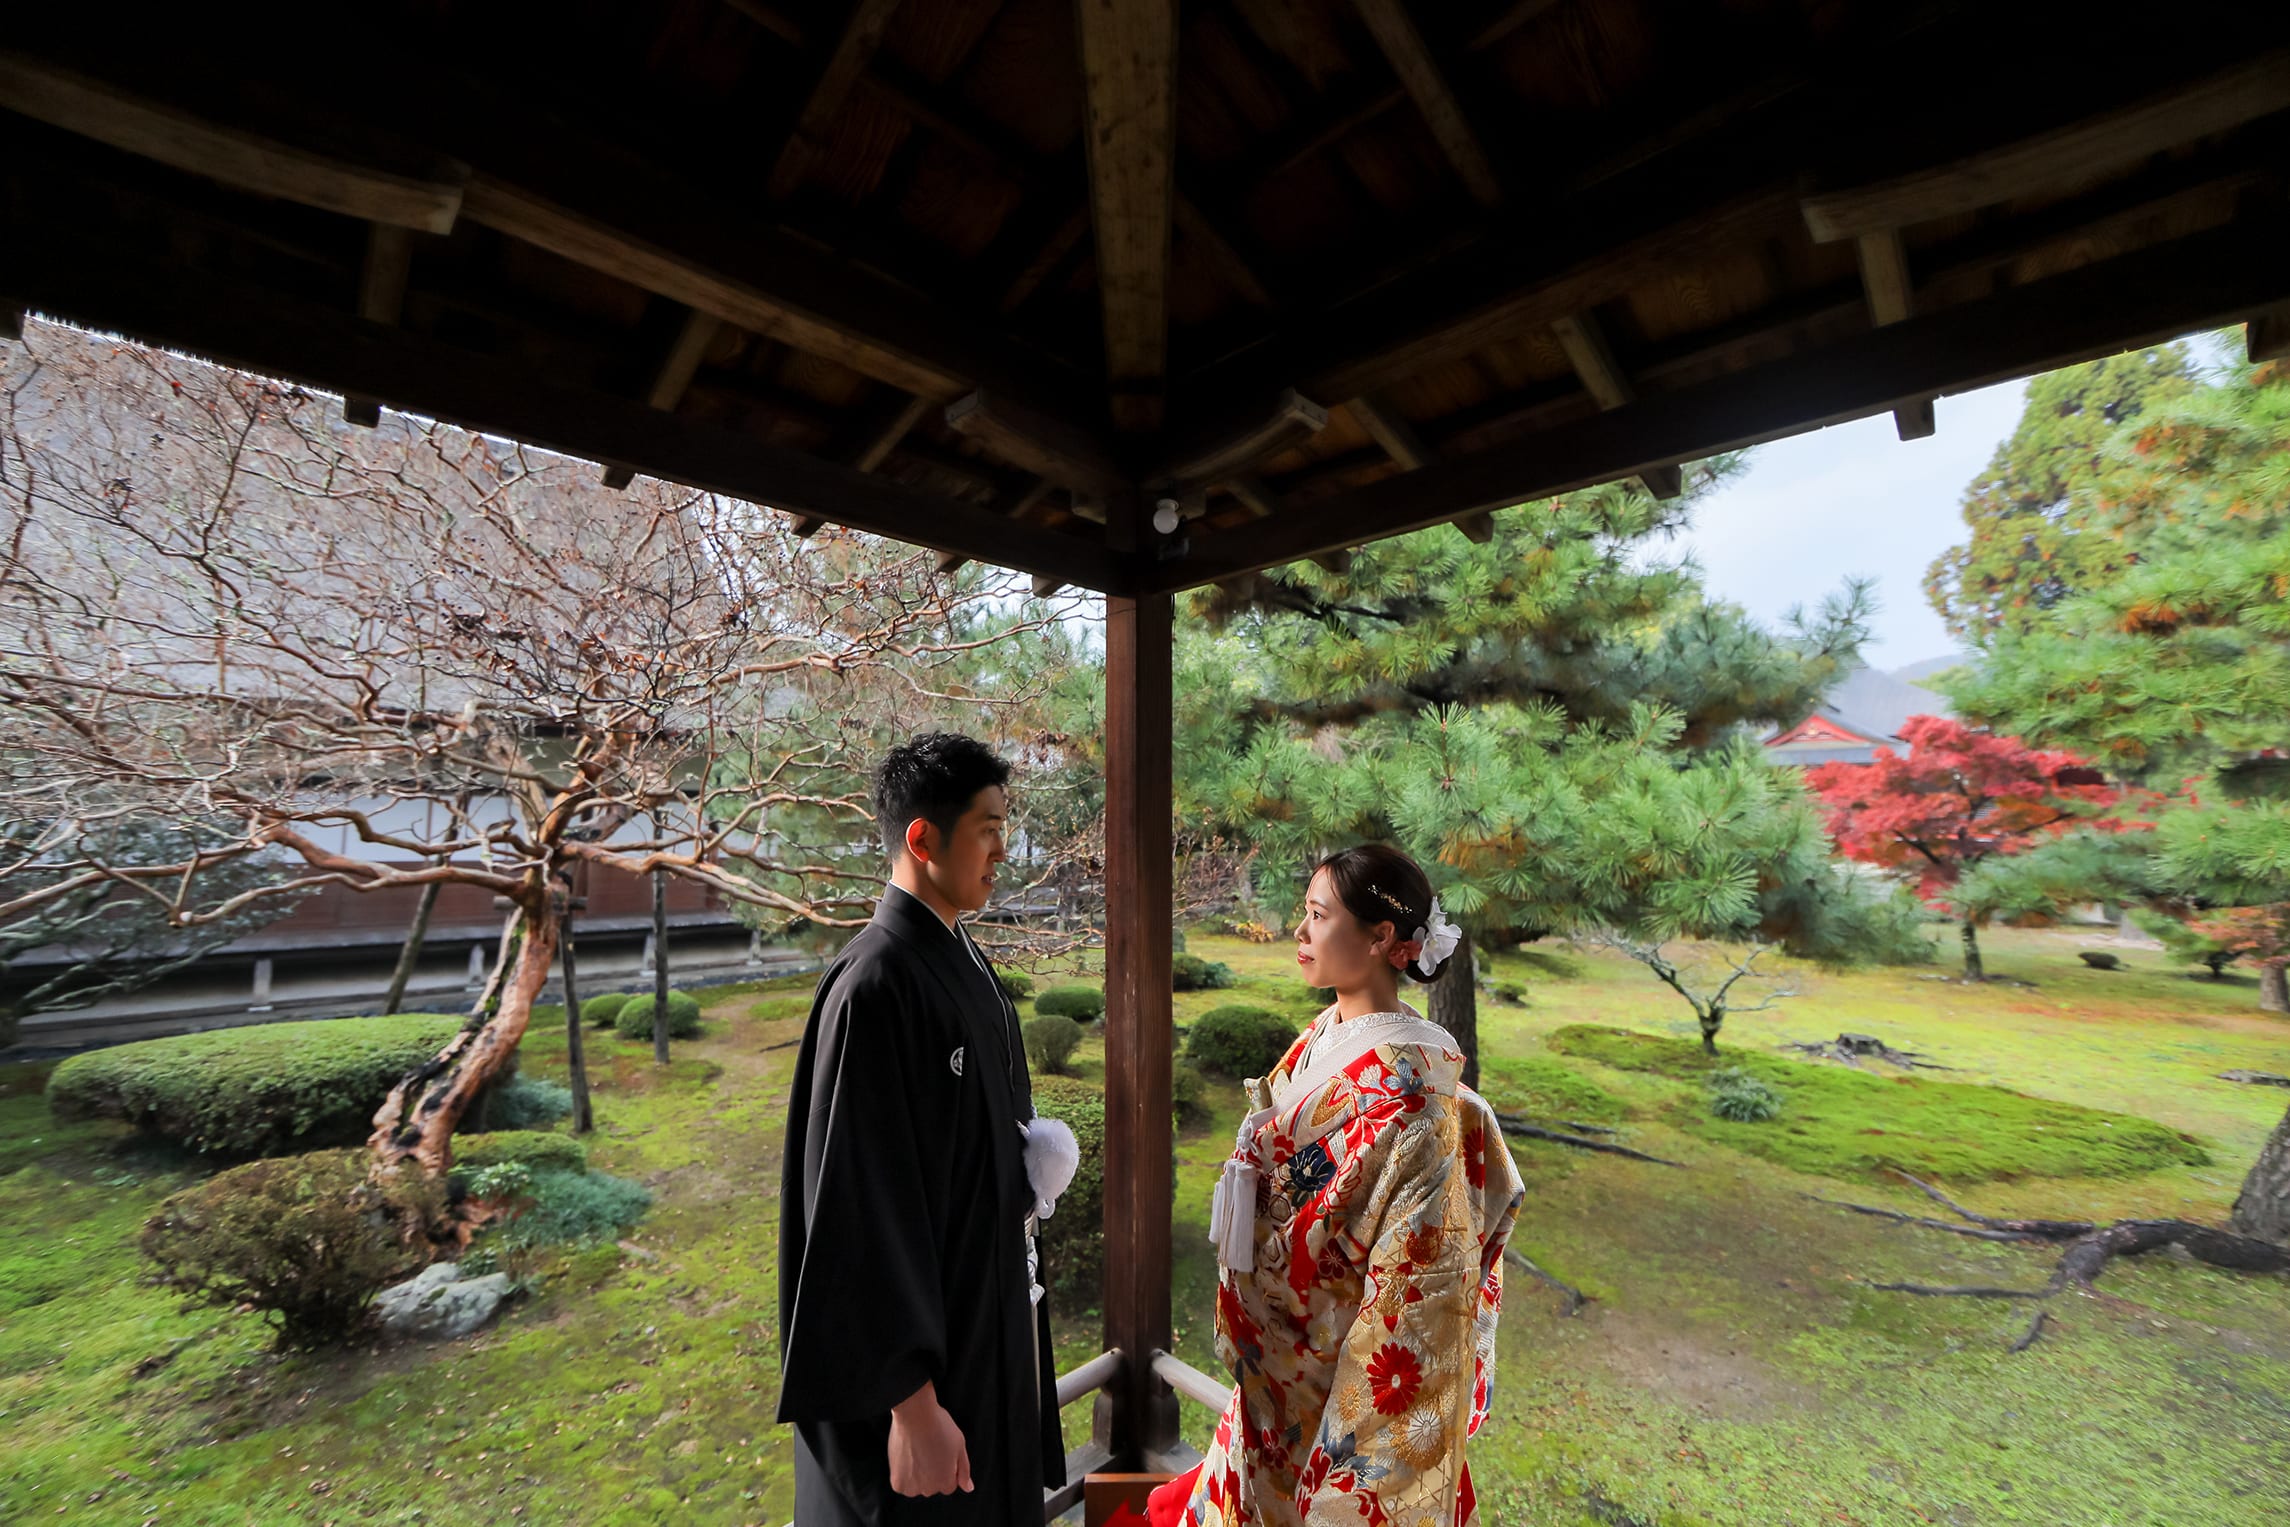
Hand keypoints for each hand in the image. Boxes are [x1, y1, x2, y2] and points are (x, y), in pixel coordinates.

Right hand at [888, 1381, 971, 1496]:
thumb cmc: (938, 1426)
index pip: (949, 1484)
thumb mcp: (960, 1446)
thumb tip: (968, 1487)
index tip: (940, 1452)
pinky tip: (907, 1456)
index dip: (945, 1467)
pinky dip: (903, 1473)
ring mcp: (912, 1488)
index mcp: (947, 1482)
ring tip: (917, 1452)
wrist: (914, 1414)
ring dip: (916, 1475)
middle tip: (928, 1450)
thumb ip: (964, 1470)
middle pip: (932, 1486)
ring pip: (916, 1485)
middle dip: (931, 1472)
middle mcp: (930, 1489)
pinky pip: (902, 1483)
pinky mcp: (897, 1483)